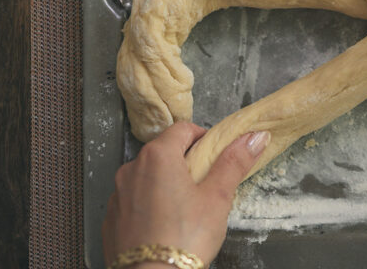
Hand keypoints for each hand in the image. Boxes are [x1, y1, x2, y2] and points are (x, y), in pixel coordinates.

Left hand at [102, 122, 269, 266]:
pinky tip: (164, 226)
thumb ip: (234, 162)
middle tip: (205, 187)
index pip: (184, 129)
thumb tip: (254, 137)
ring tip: (185, 211)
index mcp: (158, 156)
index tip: (215, 157)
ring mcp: (118, 194)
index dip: (204, 139)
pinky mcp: (111, 218)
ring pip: (147, 178)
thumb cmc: (184, 237)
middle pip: (164, 152)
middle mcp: (132, 168)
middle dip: (185, 164)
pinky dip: (149, 206)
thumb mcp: (218, 197)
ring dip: (165, 185)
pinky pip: (134, 201)